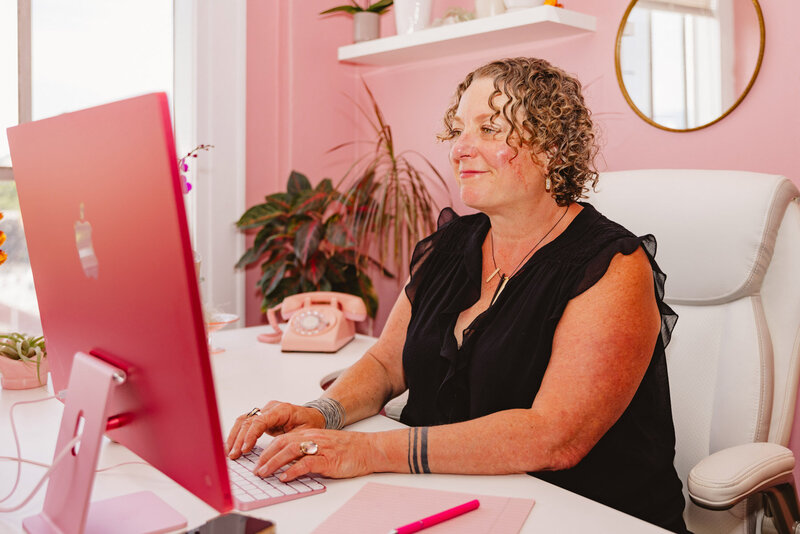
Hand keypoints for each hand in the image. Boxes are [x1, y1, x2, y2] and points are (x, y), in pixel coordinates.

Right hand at [225, 401, 324, 458]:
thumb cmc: (310, 424)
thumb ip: (291, 441)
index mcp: (282, 410)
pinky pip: (245, 424)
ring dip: (234, 437)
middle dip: (239, 439)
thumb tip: (280, 455)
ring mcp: (264, 411)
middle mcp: (270, 408)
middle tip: (234, 455)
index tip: (245, 449)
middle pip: (248, 421)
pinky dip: (237, 435)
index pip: (260, 420)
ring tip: (229, 453)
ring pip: (243, 421)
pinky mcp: (261, 417)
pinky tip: (231, 446)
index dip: (251, 435)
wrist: (313, 417)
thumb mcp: (305, 434)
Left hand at [253, 429, 376, 481]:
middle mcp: (313, 438)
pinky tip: (285, 477)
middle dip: (266, 457)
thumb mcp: (323, 446)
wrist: (369, 449)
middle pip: (282, 443)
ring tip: (264, 473)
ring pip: (291, 451)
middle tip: (256, 470)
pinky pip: (307, 463)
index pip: (283, 439)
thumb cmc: (348, 449)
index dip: (268, 450)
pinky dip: (293, 470)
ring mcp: (320, 448)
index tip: (258, 462)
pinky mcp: (328, 459)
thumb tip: (288, 463)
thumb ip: (306, 451)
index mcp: (310, 434)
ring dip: (274, 463)